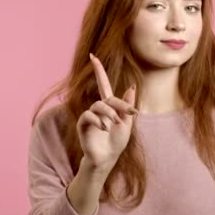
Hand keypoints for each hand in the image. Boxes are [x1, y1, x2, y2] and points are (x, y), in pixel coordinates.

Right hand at [76, 53, 137, 173]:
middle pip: (108, 98)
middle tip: (130, 116)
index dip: (98, 71)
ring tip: (114, 125)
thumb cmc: (116, 143)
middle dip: (120, 106)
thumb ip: (128, 105)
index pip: (103, 84)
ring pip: (99, 106)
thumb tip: (132, 86)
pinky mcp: (83, 124)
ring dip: (110, 115)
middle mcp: (98, 108)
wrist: (107, 158)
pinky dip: (98, 121)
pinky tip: (104, 129)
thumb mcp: (127, 123)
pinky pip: (88, 115)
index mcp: (109, 106)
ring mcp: (89, 116)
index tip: (92, 56)